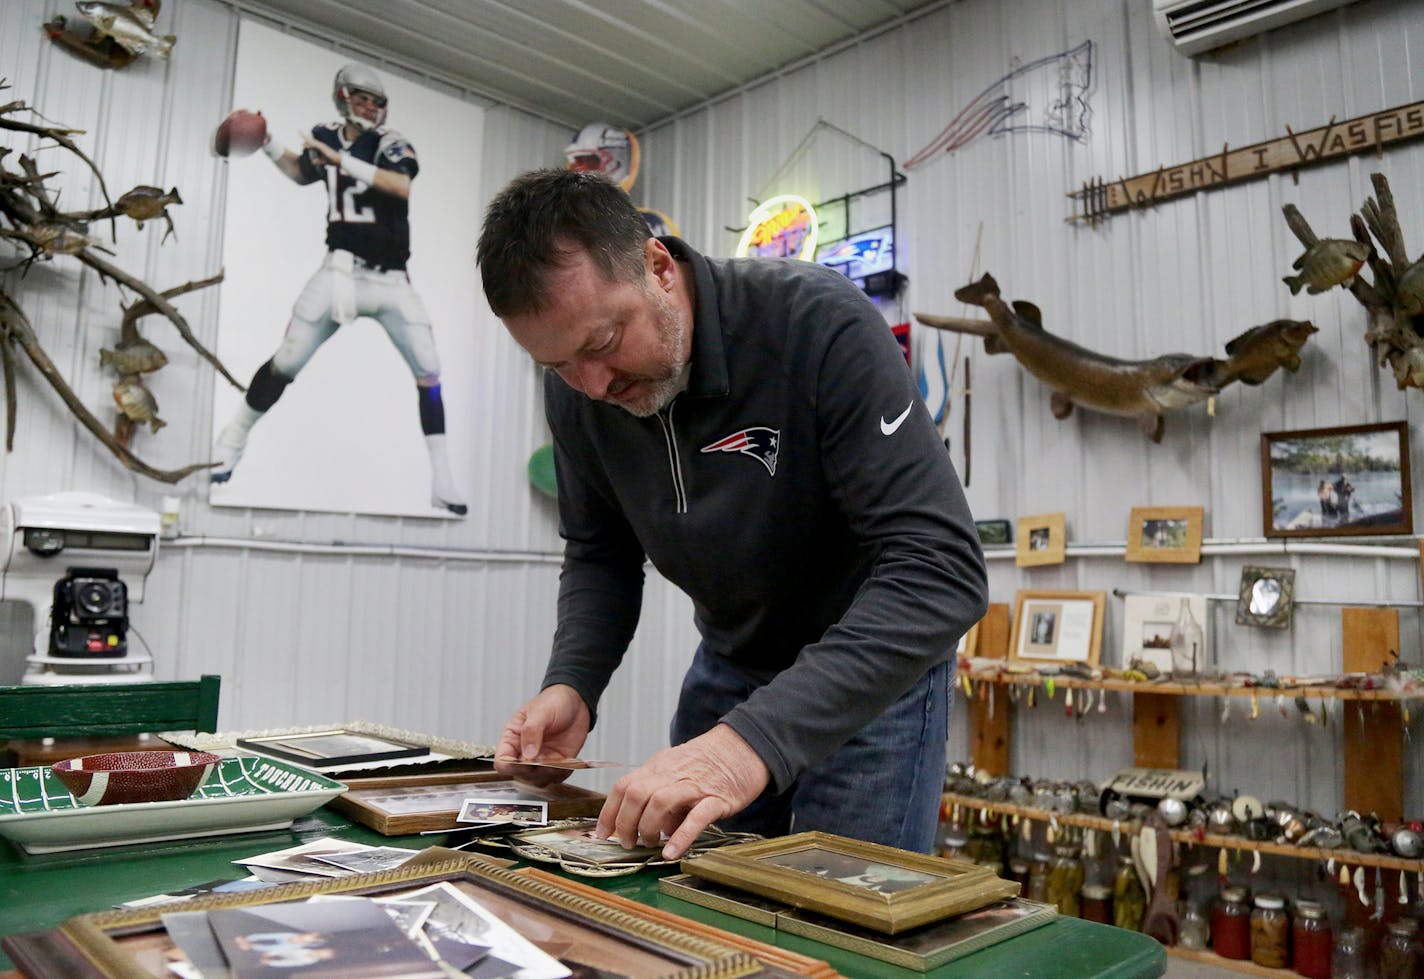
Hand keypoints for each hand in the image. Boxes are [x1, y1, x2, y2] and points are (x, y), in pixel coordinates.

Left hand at [301, 133, 339, 166]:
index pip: (311, 144)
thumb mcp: (322, 162)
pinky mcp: (322, 146)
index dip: (306, 144)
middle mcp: (320, 145)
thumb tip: (312, 162)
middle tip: (299, 131)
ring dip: (305, 137)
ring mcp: (321, 145)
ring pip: (311, 140)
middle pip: (310, 140)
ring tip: (300, 132)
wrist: (337, 160)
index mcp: (320, 148)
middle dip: (304, 136)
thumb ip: (317, 162)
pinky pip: (314, 143)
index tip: (301, 144)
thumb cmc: (331, 160)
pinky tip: (305, 139)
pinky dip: (309, 141)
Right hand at [493, 685, 590, 786]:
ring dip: (549, 773)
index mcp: (512, 739)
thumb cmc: (553, 702)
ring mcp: (541, 760)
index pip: (502, 762)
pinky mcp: (557, 763)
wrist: (576, 702)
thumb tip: (527, 754)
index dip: (510, 766)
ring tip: (558, 758)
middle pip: (520, 775)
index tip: (525, 760)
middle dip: (533, 770)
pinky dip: (563, 772)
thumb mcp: (540, 712)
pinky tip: (567, 759)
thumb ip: (531, 731)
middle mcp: (524, 752)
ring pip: (538, 780)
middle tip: (545, 757)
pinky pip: (557, 777)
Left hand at [596, 724, 767, 860]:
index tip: (602, 834)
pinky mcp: (717, 798)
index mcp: (659, 767)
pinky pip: (695, 818)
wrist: (745, 746)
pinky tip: (670, 852)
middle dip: (625, 823)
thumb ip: (662, 794)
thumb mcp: (678, 771)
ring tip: (649, 844)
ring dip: (647, 827)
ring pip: (659, 803)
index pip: (623, 786)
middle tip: (628, 843)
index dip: (609, 812)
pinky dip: (680, 836)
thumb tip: (656, 827)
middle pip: (636, 795)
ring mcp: (694, 785)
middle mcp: (672, 774)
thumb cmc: (710, 762)